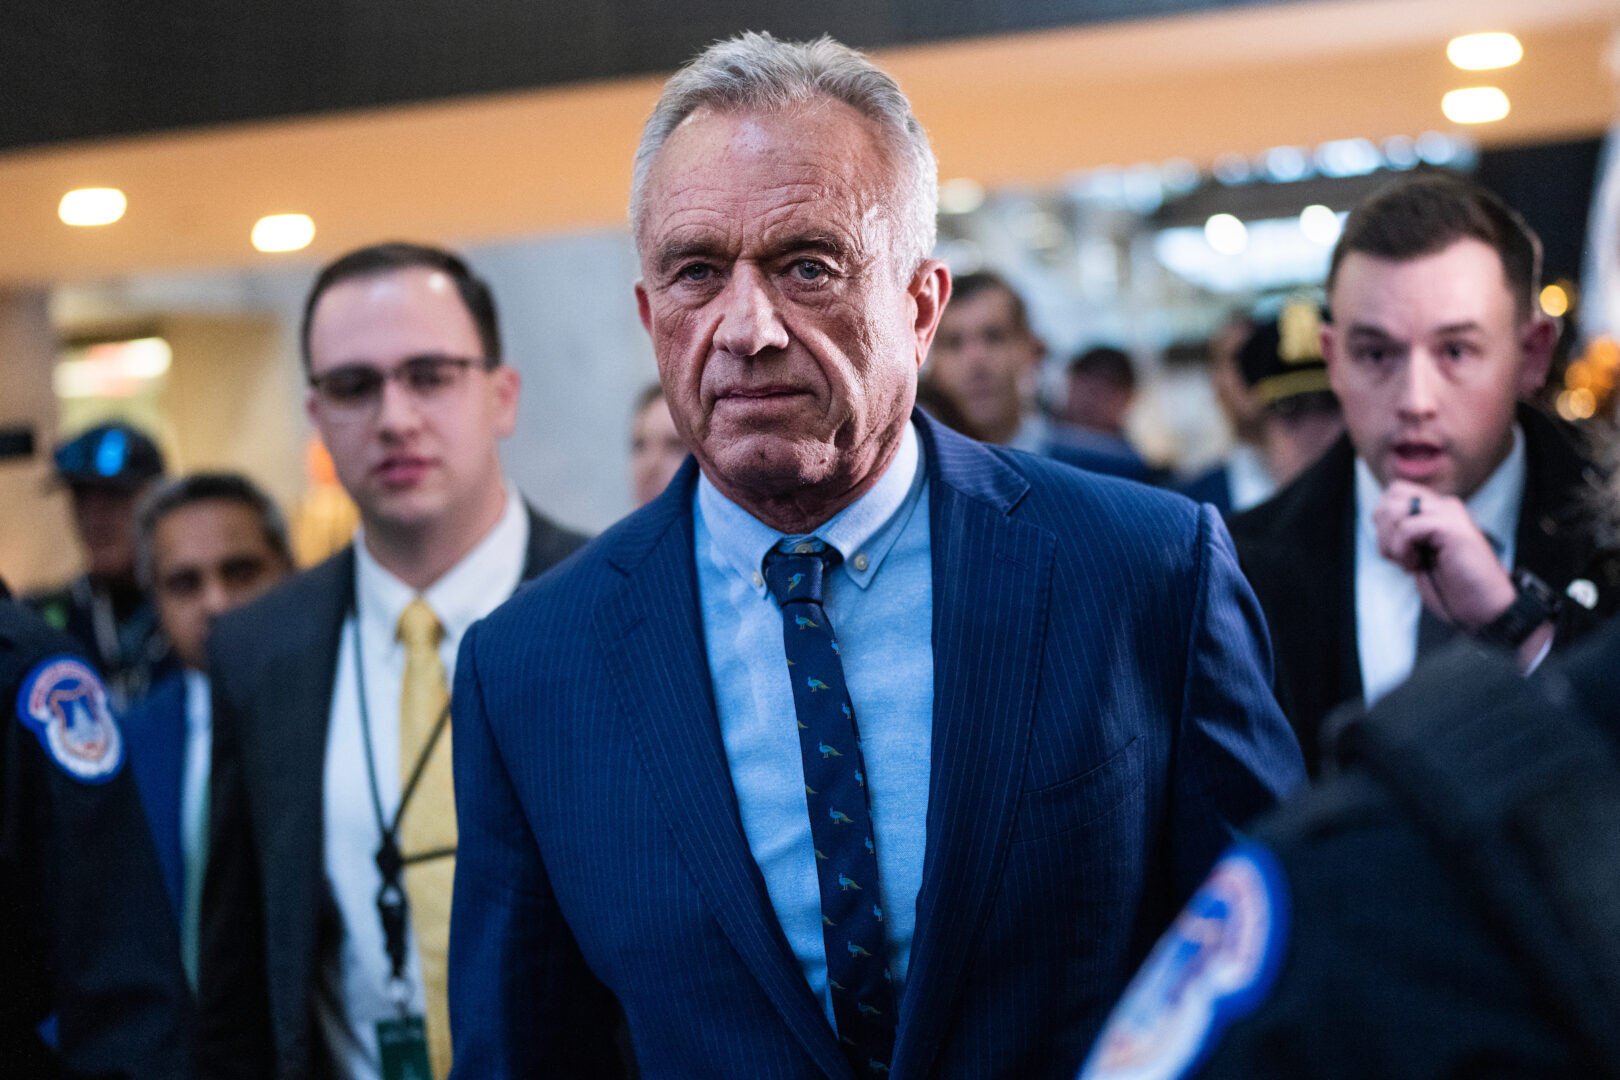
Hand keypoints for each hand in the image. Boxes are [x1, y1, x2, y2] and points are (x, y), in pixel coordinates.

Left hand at [1372, 480, 1516, 630]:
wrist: (1484, 607)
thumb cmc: (1452, 586)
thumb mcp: (1419, 553)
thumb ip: (1403, 532)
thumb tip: (1379, 517)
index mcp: (1437, 509)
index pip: (1394, 492)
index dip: (1384, 521)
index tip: (1398, 549)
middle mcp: (1444, 505)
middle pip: (1390, 496)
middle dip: (1383, 530)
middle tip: (1401, 557)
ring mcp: (1449, 514)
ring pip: (1393, 510)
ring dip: (1391, 543)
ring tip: (1410, 562)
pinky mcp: (1451, 527)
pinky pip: (1406, 528)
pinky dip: (1402, 551)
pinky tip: (1416, 565)